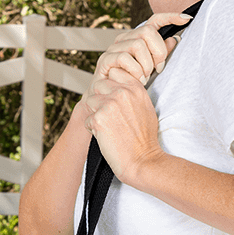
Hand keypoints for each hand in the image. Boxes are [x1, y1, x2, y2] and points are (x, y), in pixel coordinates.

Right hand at [81, 11, 190, 110]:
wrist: (109, 100)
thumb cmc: (131, 84)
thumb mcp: (152, 68)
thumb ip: (161, 54)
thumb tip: (175, 39)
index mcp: (137, 38)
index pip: (155, 20)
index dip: (170, 17)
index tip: (186, 18)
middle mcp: (125, 39)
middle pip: (148, 32)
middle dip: (158, 52)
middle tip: (158, 69)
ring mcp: (114, 48)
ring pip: (137, 45)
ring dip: (146, 65)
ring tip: (145, 78)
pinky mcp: (105, 60)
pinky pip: (125, 58)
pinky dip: (135, 71)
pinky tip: (137, 81)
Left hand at [82, 65, 162, 183]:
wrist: (143, 161)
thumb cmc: (146, 140)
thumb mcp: (146, 109)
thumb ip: (133, 94)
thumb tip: (120, 87)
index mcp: (136, 88)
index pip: (114, 73)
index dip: (111, 86)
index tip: (115, 99)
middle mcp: (122, 92)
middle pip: (99, 85)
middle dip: (101, 99)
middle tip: (110, 117)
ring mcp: (109, 104)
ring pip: (90, 101)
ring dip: (95, 114)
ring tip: (109, 128)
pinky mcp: (98, 119)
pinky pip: (87, 120)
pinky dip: (93, 130)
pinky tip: (106, 137)